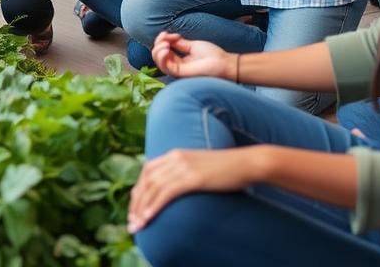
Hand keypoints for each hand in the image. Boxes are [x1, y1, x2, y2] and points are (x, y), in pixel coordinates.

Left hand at [128, 148, 260, 233]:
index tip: (135, 207)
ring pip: (153, 188)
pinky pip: (166, 193)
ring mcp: (184, 166)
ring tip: (137, 225)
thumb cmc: (228, 169)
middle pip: (146, 181)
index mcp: (176, 154)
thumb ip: (186, 173)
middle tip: (132, 222)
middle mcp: (176, 158)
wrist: (247, 163)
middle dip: (136, 203)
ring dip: (141, 208)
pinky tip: (148, 217)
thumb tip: (177, 188)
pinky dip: (154, 206)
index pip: (147, 171)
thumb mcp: (201, 167)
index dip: (138, 190)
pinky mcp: (192, 178)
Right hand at [150, 32, 232, 78]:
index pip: (163, 51)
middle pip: (158, 57)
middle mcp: (176, 66)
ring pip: (159, 62)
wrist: (224, 63)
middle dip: (158, 44)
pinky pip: (165, 67)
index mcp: (179, 60)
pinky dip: (162, 58)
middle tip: (165, 36)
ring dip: (158, 51)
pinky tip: (165, 49)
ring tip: (164, 43)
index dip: (161, 40)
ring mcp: (178, 70)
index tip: (168, 32)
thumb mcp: (192, 45)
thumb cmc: (212, 55)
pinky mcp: (180, 74)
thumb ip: (179, 43)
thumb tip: (167, 38)